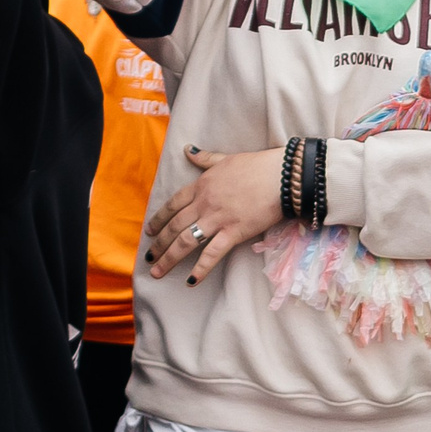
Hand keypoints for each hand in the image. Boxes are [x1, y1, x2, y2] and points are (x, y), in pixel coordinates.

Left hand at [145, 145, 287, 284]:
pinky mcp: (234, 233)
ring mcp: (217, 219)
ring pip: (186, 241)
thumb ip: (205, 158)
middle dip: (159, 244)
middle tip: (149, 258)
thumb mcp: (226, 158)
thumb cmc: (257, 165)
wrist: (281, 176)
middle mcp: (204, 204)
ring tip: (158, 272)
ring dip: (169, 258)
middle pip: (175, 226)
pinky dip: (200, 269)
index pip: (173, 205)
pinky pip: (212, 254)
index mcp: (201, 186)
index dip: (159, 219)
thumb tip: (188, 149)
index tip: (150, 231)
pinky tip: (191, 281)